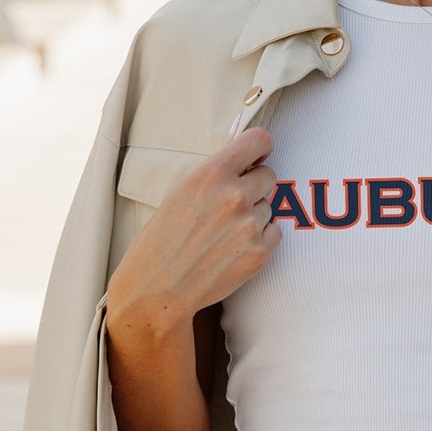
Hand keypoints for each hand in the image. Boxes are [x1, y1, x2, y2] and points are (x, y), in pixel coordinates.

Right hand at [107, 124, 281, 330]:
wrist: (157, 289)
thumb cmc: (161, 241)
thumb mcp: (180, 193)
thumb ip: (215, 175)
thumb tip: (246, 160)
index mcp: (210, 174)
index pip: (258, 140)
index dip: (261, 148)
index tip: (258, 156)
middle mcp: (234, 196)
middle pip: (269, 175)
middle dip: (254, 186)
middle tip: (230, 205)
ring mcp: (250, 225)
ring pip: (269, 207)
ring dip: (253, 216)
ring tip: (222, 234)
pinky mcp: (260, 252)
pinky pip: (274, 232)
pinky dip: (260, 240)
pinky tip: (233, 249)